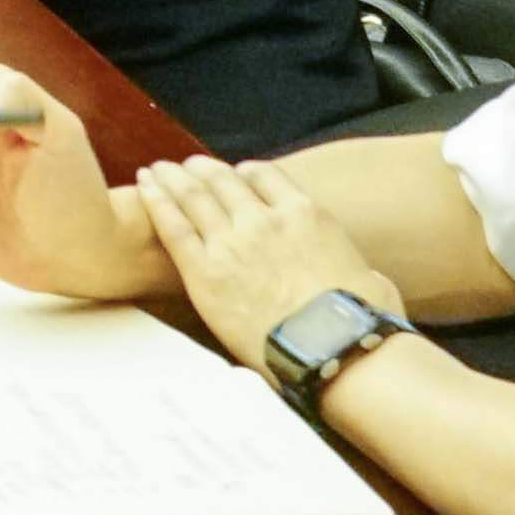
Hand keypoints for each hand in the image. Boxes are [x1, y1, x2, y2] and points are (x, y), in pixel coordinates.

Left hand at [132, 152, 391, 367]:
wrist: (335, 349)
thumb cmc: (359, 323)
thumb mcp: (369, 280)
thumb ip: (353, 267)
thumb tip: (365, 281)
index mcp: (306, 214)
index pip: (267, 176)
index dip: (245, 173)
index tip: (235, 173)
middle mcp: (265, 220)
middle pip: (224, 181)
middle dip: (203, 170)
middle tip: (186, 165)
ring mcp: (232, 243)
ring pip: (194, 196)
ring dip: (173, 178)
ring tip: (158, 169)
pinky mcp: (205, 273)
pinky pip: (173, 227)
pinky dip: (156, 201)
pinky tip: (145, 186)